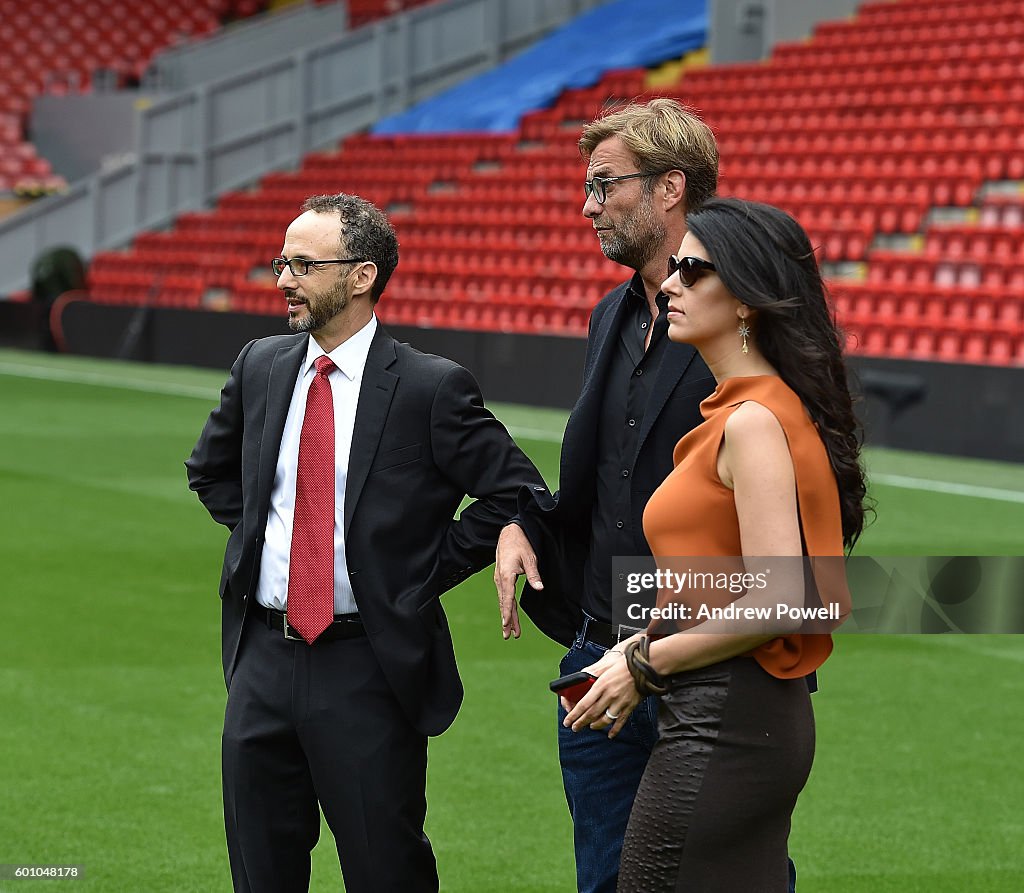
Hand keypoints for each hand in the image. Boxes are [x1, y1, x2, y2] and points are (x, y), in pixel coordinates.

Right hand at [493, 523, 542, 639]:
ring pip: (503, 601)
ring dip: (507, 616)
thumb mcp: (530, 558)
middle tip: (508, 636)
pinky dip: (506, 606)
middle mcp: (500, 579)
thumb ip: (534, 574)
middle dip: (507, 620)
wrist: (509, 533)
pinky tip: (509, 615)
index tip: (507, 625)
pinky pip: (504, 595)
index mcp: (506, 575)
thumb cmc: (520, 544)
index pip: (507, 598)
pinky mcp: (502, 578)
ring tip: (510, 631)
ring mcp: (499, 579)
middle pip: (504, 603)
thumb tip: (539, 588)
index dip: (507, 613)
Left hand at [562, 649, 641, 738]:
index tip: (568, 721)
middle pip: (592, 714)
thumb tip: (582, 682)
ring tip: (590, 727)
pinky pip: (620, 722)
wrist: (645, 666)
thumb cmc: (624, 664)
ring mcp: (620, 703)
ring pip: (605, 720)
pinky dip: (614, 730)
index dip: (574, 714)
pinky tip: (610, 734)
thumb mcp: (605, 667)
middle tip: (575, 727)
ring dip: (595, 725)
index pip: (584, 704)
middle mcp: (610, 695)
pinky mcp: (629, 706)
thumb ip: (593, 676)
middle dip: (581, 723)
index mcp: (601, 685)